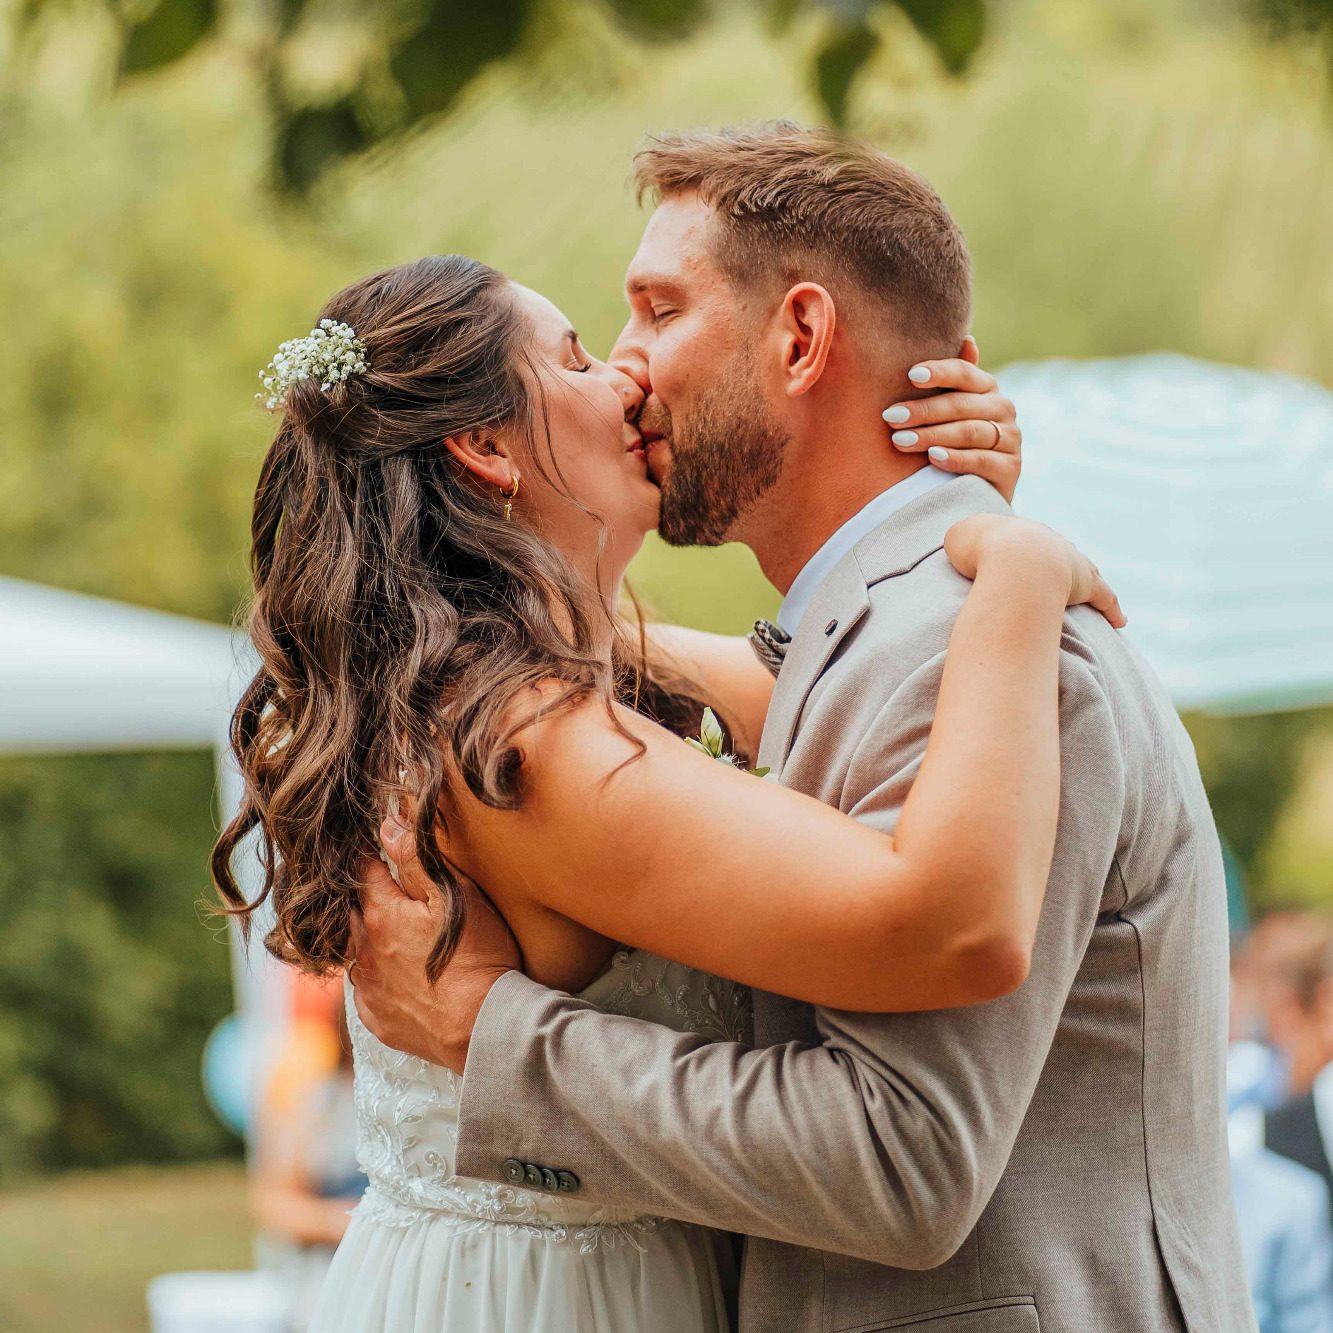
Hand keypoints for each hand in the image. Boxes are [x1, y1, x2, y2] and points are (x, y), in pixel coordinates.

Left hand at [349, 818, 520, 1073]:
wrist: (481, 1027)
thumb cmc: (476, 957)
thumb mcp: (454, 896)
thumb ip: (416, 859)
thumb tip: (387, 824)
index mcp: (380, 913)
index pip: (361, 869)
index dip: (366, 852)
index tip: (369, 841)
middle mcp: (363, 949)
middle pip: (350, 909)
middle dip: (359, 893)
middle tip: (378, 883)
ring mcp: (367, 987)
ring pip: (354, 949)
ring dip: (365, 935)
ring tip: (389, 929)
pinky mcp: (376, 1017)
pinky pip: (365, 988)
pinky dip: (375, 974)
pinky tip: (396, 972)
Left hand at [882, 346, 1020, 504]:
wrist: (974, 489)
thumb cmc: (953, 442)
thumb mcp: (950, 410)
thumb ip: (954, 380)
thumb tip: (968, 339)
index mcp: (987, 388)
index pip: (964, 373)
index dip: (939, 372)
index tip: (910, 376)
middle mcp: (1003, 409)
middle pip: (961, 404)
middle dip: (923, 410)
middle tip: (891, 417)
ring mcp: (1011, 439)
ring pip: (969, 431)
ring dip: (932, 435)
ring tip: (901, 440)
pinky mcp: (1011, 468)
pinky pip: (982, 460)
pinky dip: (956, 458)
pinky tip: (933, 458)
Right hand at [944, 513, 1127, 628]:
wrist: (1011, 560)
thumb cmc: (980, 550)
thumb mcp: (958, 538)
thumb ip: (961, 538)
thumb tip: (961, 545)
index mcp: (1018, 530)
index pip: (1021, 540)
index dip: (1016, 550)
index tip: (1014, 561)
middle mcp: (1049, 541)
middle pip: (1055, 551)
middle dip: (1053, 562)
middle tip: (1051, 577)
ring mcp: (1071, 560)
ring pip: (1083, 570)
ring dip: (1085, 580)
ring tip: (1090, 593)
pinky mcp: (1086, 584)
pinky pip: (1104, 597)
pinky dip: (1112, 608)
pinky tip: (1120, 621)